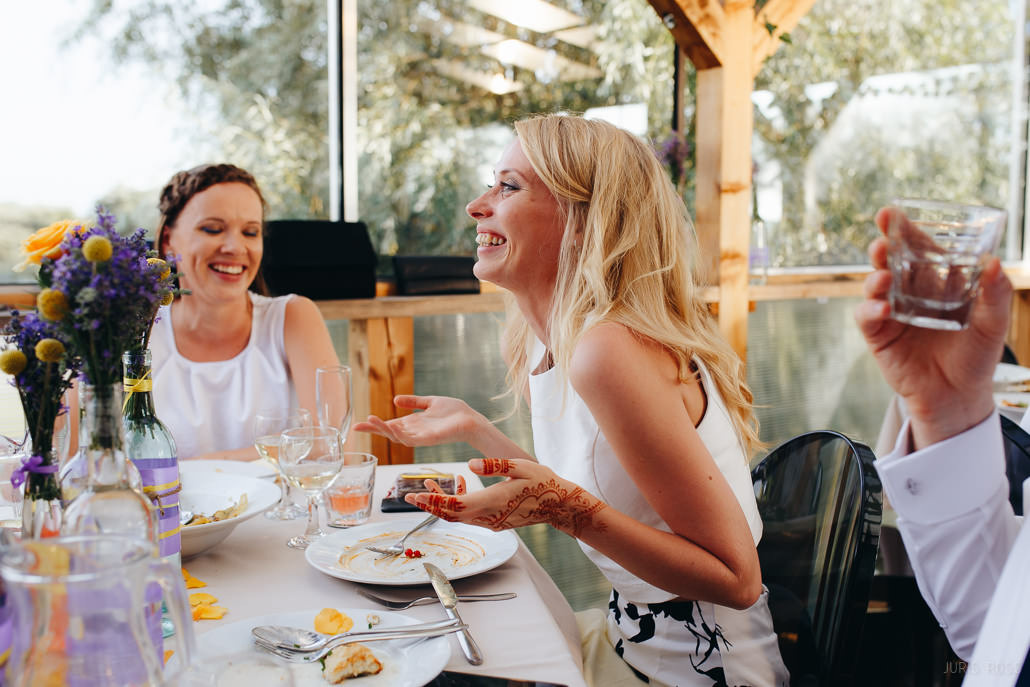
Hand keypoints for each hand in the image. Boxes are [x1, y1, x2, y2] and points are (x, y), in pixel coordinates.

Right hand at [352, 395, 483, 446]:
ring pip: (397, 436)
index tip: (359, 423)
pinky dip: (399, 434)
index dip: (375, 425)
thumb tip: (395, 400)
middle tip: (357, 425)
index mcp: (413, 423)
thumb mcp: (430, 402)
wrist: (471, 420)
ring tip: (370, 421)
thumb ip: (414, 402)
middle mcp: (414, 432)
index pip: (389, 425)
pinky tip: (390, 427)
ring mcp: (420, 437)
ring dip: (383, 430)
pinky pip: (410, 439)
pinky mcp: (428, 440)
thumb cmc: (454, 412)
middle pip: (389, 432)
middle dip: (373, 429)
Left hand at [406, 458, 606, 536]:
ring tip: (427, 485)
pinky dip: (456, 504)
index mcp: (492, 501)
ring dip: (440, 503)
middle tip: (408, 494)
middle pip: (450, 514)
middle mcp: (488, 516)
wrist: (558, 505)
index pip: (455, 505)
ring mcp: (491, 522)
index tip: (416, 494)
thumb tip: (469, 464)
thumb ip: (495, 465)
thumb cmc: (542, 482)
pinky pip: (469, 515)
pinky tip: (458, 484)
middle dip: (429, 504)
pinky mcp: (494, 521)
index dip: (434, 500)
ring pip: (457, 516)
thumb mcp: (520, 466)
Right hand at [855, 207, 1011, 447]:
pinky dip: (871, 310)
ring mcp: (890, 312)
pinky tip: (884, 309)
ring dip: (874, 276)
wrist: (957, 396)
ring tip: (883, 275)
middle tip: (883, 238)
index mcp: (935, 281)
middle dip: (882, 246)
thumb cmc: (975, 357)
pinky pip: (867, 317)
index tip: (893, 213)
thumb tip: (995, 263)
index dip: (904, 229)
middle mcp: (908, 292)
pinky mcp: (878, 335)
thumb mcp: (993, 325)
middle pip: (889, 261)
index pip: (917, 249)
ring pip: (873, 285)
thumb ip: (995, 296)